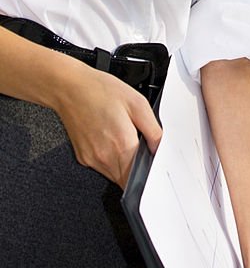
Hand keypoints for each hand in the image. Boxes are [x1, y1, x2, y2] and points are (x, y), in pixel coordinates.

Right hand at [52, 61, 161, 187]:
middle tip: (141, 149)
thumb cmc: (101, 91)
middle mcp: (105, 157)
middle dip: (138, 170)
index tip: (153, 163)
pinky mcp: (83, 158)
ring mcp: (92, 160)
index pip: (140, 176)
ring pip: (115, 175)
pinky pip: (103, 167)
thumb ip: (153, 130)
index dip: (150, 173)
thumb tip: (159, 148)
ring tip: (124, 139)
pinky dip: (111, 160)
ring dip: (125, 165)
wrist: (70, 88)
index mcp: (122, 144)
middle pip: (127, 179)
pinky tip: (111, 139)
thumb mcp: (137, 103)